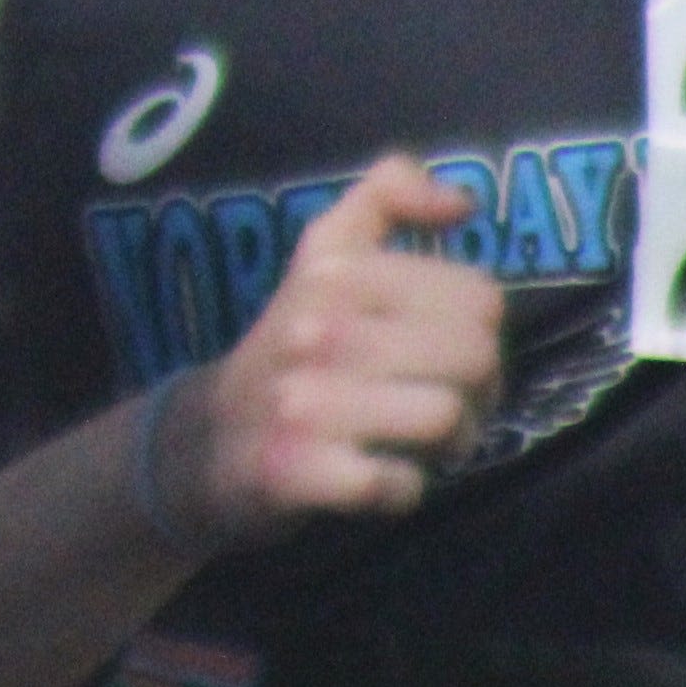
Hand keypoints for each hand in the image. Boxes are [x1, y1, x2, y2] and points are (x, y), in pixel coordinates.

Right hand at [169, 155, 504, 540]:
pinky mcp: (295, 472)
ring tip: (413, 442)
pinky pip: (400, 483)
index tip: (432, 351)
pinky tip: (373, 479)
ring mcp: (301, 403)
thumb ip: (385, 196)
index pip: (479, 298)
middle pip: (475, 358)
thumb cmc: (294, 349)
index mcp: (334, 273)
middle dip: (475, 391)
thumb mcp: (325, 254)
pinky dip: (399, 490)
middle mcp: (315, 330)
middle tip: (433, 402)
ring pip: (446, 418)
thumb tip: (461, 202)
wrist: (206, 442)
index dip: (475, 332)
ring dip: (447, 444)